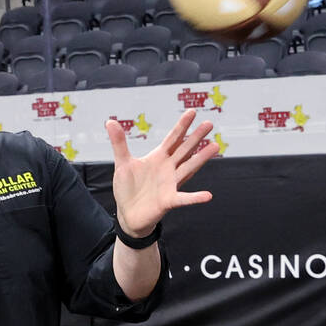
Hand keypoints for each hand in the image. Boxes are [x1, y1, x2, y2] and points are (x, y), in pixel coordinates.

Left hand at [106, 110, 217, 238]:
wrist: (128, 214)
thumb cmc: (128, 188)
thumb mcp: (122, 163)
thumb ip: (119, 143)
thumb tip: (110, 121)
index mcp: (158, 158)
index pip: (172, 138)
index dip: (181, 126)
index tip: (192, 112)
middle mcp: (168, 169)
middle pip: (184, 150)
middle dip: (196, 137)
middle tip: (209, 123)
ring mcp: (170, 184)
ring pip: (188, 168)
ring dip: (201, 158)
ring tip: (215, 146)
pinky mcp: (169, 201)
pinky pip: (184, 199)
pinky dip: (195, 198)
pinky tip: (207, 196)